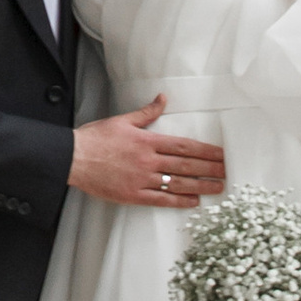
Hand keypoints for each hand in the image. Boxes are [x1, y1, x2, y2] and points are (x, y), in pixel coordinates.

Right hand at [67, 98, 228, 208]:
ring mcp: (141, 179)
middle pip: (186, 165)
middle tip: (228, 172)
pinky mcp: (132, 195)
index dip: (206, 151)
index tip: (222, 154)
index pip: (184, 146)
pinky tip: (193, 202)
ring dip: (200, 186)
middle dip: (210, 169)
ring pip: (177, 183)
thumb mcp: (122, 120)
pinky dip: (178, 201)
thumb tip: (163, 98)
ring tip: (218, 189)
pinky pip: (160, 199)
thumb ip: (146, 113)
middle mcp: (148, 161)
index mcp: (147, 141)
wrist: (72, 158)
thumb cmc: (95, 138)